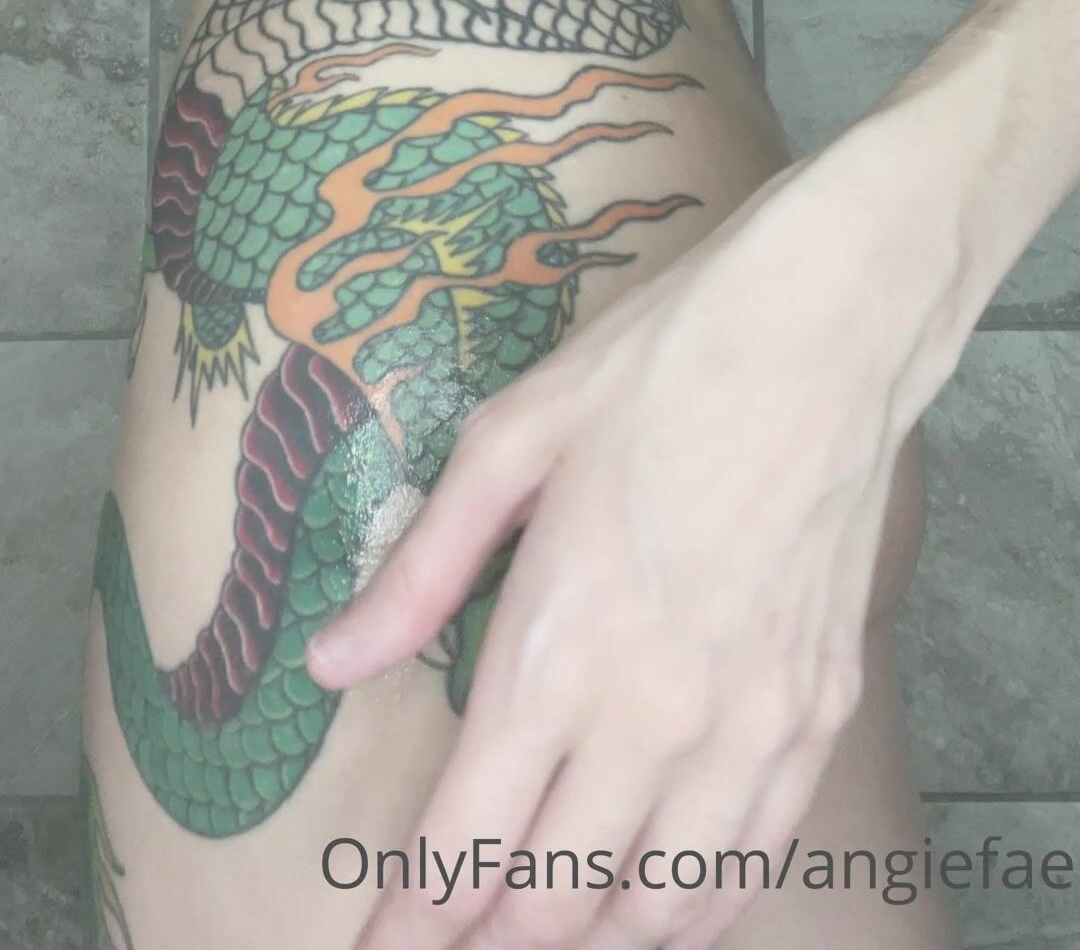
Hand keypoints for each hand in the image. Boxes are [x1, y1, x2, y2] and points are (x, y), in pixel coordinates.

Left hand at [307, 116, 951, 949]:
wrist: (822, 334)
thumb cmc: (656, 368)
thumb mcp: (508, 442)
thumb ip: (420, 572)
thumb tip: (333, 663)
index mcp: (558, 651)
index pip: (464, 847)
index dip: (409, 922)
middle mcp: (655, 717)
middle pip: (556, 902)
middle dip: (487, 945)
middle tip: (448, 944)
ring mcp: (751, 726)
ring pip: (662, 909)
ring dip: (591, 941)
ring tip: (541, 938)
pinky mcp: (818, 712)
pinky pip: (754, 861)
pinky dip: (697, 909)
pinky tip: (661, 908)